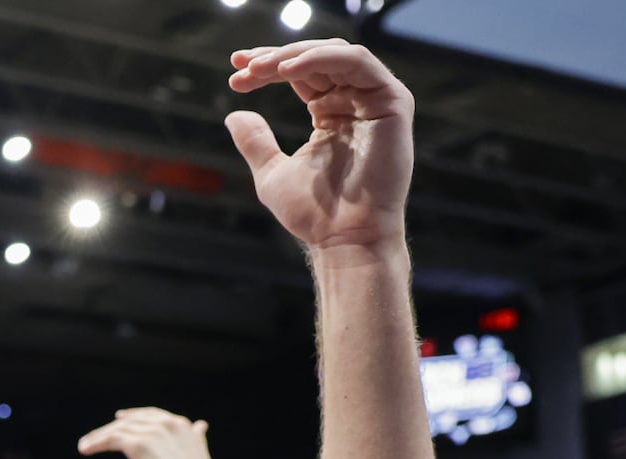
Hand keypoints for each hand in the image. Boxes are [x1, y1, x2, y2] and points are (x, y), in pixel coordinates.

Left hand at [77, 409, 222, 458]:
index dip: (135, 416)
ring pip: (118, 429)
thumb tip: (201, 426)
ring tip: (84, 446)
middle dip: (113, 426)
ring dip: (99, 436)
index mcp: (181, 426)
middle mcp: (167, 424)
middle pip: (132, 420)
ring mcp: (152, 432)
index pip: (152, 415)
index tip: (121, 418)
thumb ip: (196, 439)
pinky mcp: (139, 445)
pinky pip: (110, 439)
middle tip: (97, 434)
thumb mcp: (199, 455)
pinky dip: (95, 443)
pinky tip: (85, 449)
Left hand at [227, 39, 414, 256]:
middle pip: (315, 59)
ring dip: (294, 56)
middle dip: (275, 57)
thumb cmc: (314, 215)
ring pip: (335, 54)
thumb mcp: (271, 174)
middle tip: (242, 64)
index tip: (234, 70)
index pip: (301, 75)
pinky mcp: (392, 101)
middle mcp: (354, 101)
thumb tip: (232, 114)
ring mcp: (375, 99)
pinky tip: (288, 71)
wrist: (344, 238)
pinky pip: (357, 62)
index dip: (268, 67)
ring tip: (260, 68)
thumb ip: (256, 143)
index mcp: (331, 112)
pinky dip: (321, 59)